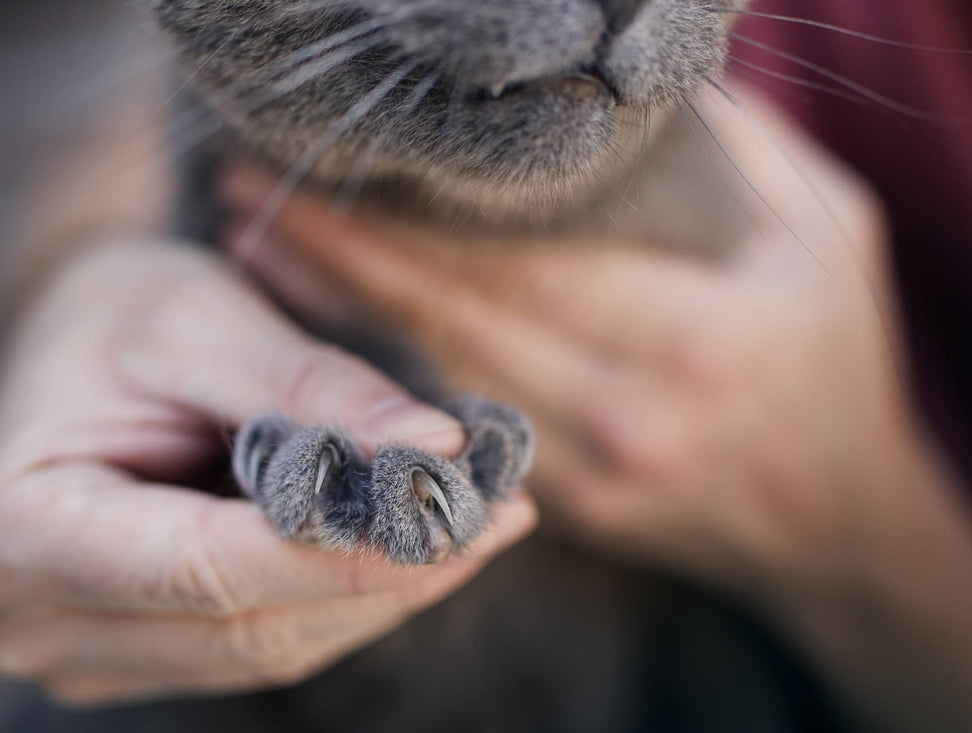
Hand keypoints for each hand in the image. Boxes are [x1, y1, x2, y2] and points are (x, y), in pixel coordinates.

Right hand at [0, 240, 535, 704]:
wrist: (86, 333)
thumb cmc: (125, 310)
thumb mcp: (204, 318)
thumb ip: (310, 389)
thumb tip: (436, 448)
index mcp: (12, 528)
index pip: (206, 568)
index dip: (346, 549)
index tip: (463, 509)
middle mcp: (31, 615)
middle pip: (248, 624)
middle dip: (389, 574)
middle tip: (498, 514)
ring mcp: (89, 648)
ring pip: (272, 647)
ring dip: (387, 591)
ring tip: (478, 523)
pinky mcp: (146, 650)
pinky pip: (270, 641)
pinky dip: (353, 596)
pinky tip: (417, 545)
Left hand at [223, 85, 961, 605]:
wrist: (833, 522)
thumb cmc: (832, 358)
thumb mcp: (823, 234)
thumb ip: (733, 155)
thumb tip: (623, 92)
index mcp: (692, 337)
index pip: (511, 260)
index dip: (401, 213)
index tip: (320, 163)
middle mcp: (625, 414)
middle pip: (443, 319)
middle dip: (334, 253)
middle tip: (245, 192)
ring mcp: (583, 475)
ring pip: (423, 380)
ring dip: (327, 316)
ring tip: (253, 247)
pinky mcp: (558, 509)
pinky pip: (444, 426)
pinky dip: (372, 374)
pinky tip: (317, 327)